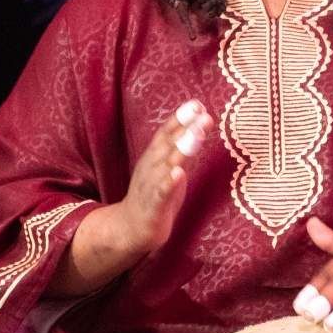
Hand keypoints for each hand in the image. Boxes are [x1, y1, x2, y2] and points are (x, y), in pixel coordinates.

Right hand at [106, 99, 212, 256]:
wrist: (130, 229)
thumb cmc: (155, 195)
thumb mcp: (167, 168)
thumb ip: (181, 149)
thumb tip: (199, 126)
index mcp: (154, 157)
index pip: (167, 133)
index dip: (181, 118)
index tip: (197, 104)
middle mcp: (151, 167)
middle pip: (168, 144)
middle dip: (185, 128)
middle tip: (203, 114)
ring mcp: (151, 185)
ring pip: (166, 165)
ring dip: (181, 149)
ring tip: (197, 135)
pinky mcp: (154, 206)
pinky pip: (161, 192)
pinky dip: (169, 182)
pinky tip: (178, 173)